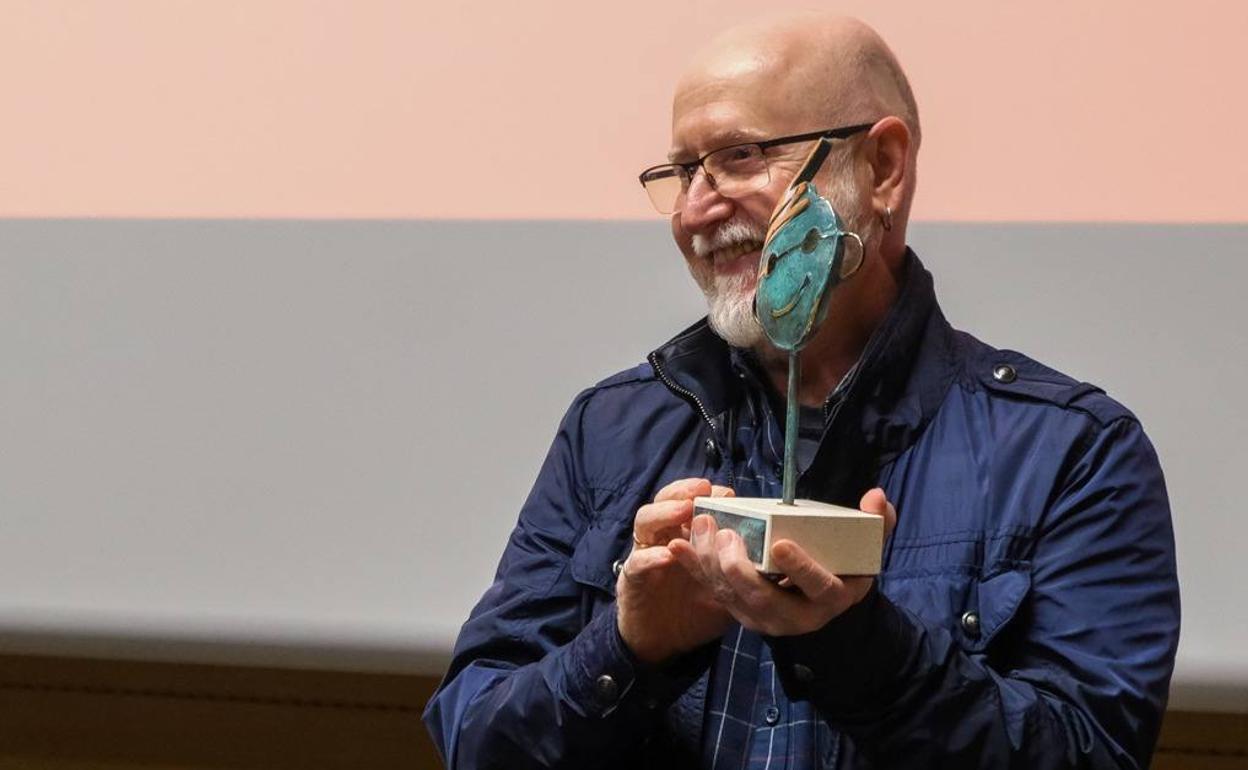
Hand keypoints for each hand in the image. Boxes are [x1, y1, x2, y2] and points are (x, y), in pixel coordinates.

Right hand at [616, 478, 734, 663]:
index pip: (692, 501)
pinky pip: (637, 563)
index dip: (707, 494)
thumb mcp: (729, 586)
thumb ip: (745, 568)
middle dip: (683, 492)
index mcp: (686, 533)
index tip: (728, 492)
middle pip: (665, 501)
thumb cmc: (697, 609)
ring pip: (645, 522)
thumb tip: (781, 557)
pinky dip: (650, 557)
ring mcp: (644, 554)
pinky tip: (667, 555)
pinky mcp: (631, 578)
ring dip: (665, 513)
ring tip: (684, 510)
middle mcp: (662, 537)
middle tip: (703, 489)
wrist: (662, 642)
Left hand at [669, 487, 896, 636]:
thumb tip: (875, 497)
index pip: (817, 587)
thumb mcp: (867, 549)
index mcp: (831, 599)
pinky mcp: (739, 611)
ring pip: (732, 596)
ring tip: (702, 528)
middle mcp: (796, 617)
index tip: (780, 544)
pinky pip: (713, 591)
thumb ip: (876, 524)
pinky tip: (677, 545)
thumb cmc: (845, 567)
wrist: (822, 601)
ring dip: (711, 564)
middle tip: (728, 535)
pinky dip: (694, 568)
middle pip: (763, 598)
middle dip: (740, 568)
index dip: (800, 569)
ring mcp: (763, 618)